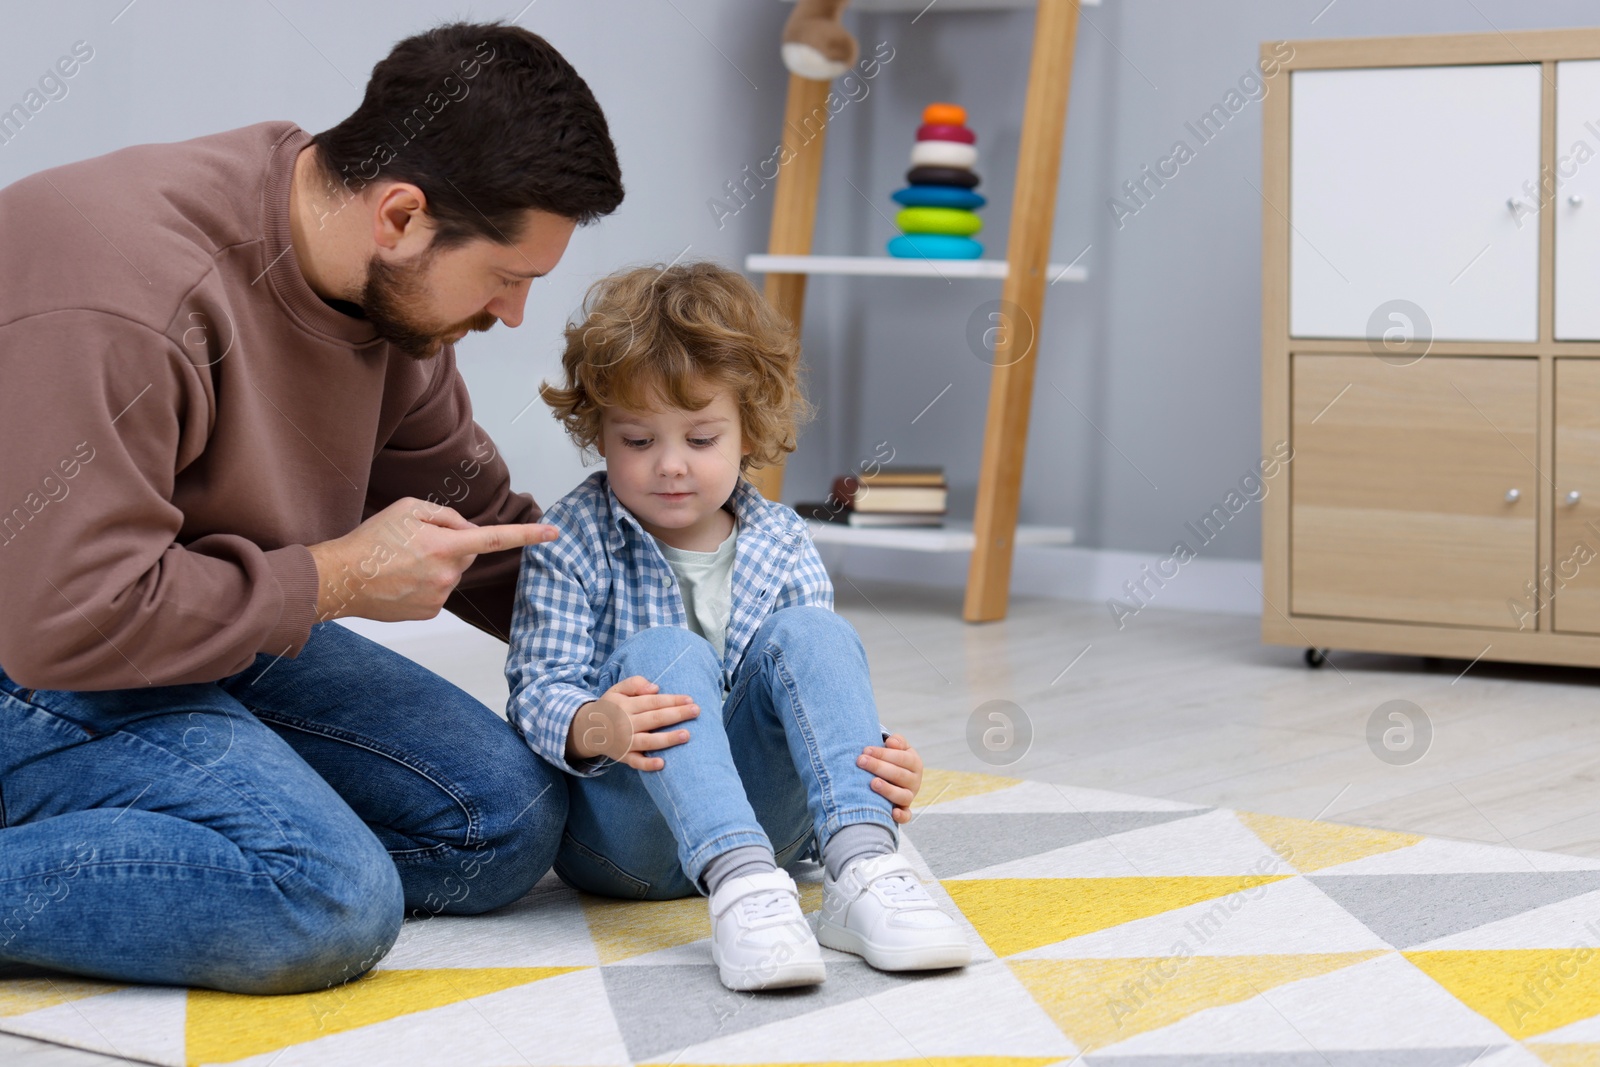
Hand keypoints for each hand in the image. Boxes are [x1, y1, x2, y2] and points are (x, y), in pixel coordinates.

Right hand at [307, 497, 558, 621]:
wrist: (341, 578)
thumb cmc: (372, 539)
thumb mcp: (409, 508)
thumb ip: (447, 515)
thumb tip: (468, 530)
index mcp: (446, 545)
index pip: (495, 539)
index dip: (527, 535)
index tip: (554, 533)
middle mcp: (447, 574)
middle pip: (467, 554)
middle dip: (452, 546)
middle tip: (416, 542)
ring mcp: (439, 597)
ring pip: (451, 574)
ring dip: (436, 566)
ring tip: (402, 562)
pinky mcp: (429, 612)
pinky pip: (438, 592)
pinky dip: (425, 584)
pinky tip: (401, 580)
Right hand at [566, 675, 699, 770]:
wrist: (587, 730)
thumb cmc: (610, 707)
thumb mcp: (617, 690)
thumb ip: (635, 683)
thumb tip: (655, 688)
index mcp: (626, 705)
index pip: (653, 701)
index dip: (672, 700)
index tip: (690, 699)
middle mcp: (626, 724)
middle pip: (655, 719)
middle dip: (677, 714)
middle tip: (696, 711)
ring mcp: (625, 742)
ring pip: (648, 741)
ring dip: (667, 739)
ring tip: (686, 735)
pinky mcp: (624, 757)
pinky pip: (636, 762)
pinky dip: (647, 764)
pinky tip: (662, 764)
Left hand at [859, 734, 922, 824]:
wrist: (895, 775)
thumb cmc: (892, 758)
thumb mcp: (898, 747)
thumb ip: (897, 742)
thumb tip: (891, 743)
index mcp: (915, 763)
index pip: (901, 757)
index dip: (883, 754)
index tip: (865, 750)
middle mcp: (915, 780)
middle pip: (899, 775)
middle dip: (878, 767)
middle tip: (860, 761)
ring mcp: (910, 796)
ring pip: (902, 795)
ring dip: (887, 790)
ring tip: (872, 783)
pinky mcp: (904, 809)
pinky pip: (906, 815)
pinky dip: (901, 816)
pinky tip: (892, 813)